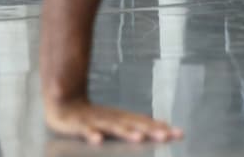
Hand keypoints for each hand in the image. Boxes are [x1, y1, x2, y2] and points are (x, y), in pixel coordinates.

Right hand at [45, 98, 181, 144]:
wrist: (64, 103)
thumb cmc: (95, 117)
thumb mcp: (118, 120)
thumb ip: (138, 124)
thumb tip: (164, 126)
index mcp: (123, 118)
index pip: (146, 123)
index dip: (162, 128)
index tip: (179, 134)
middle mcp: (113, 118)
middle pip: (134, 125)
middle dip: (150, 131)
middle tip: (166, 136)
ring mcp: (96, 121)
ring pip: (113, 127)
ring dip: (126, 132)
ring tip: (138, 138)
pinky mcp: (78, 125)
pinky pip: (85, 131)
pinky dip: (91, 134)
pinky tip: (97, 140)